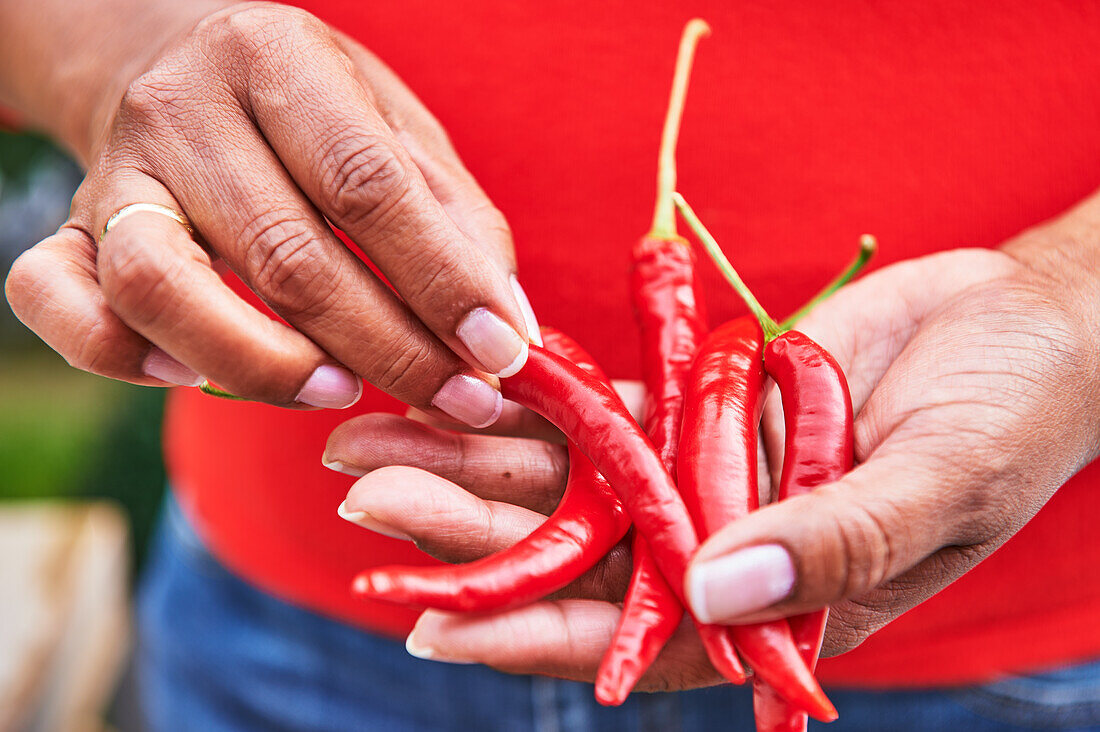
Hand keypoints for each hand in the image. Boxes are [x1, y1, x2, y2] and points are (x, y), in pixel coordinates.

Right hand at [4, 2, 533, 424]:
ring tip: (341, 393)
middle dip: (388, 349)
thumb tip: (507, 328)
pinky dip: (123, 357)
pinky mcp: (64, 226)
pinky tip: (195, 379)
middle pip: (284, 254)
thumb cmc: (310, 111)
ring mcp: (113, 172)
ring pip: (162, 289)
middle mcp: (183, 110)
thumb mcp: (397, 129)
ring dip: (264, 366)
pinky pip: (57, 304)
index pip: (367, 184)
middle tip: (456, 399)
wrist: (172, 60)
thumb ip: (456, 219)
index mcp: (278, 60)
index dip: (442, 280)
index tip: (501, 350)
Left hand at [327, 193, 1099, 681]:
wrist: (1021, 321)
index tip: (432, 630)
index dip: (533, 638)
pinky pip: (597, 409)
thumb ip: (836, 542)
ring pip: (565, 480)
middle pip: (572, 554)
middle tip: (365, 506)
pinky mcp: (695, 406)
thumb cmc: (1015, 415)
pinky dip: (529, 401)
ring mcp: (702, 470)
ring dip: (471, 464)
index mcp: (778, 600)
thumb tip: (724, 591)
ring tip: (368, 446)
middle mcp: (721, 544)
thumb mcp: (944, 484)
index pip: (636, 637)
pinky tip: (457, 387)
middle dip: (466, 536)